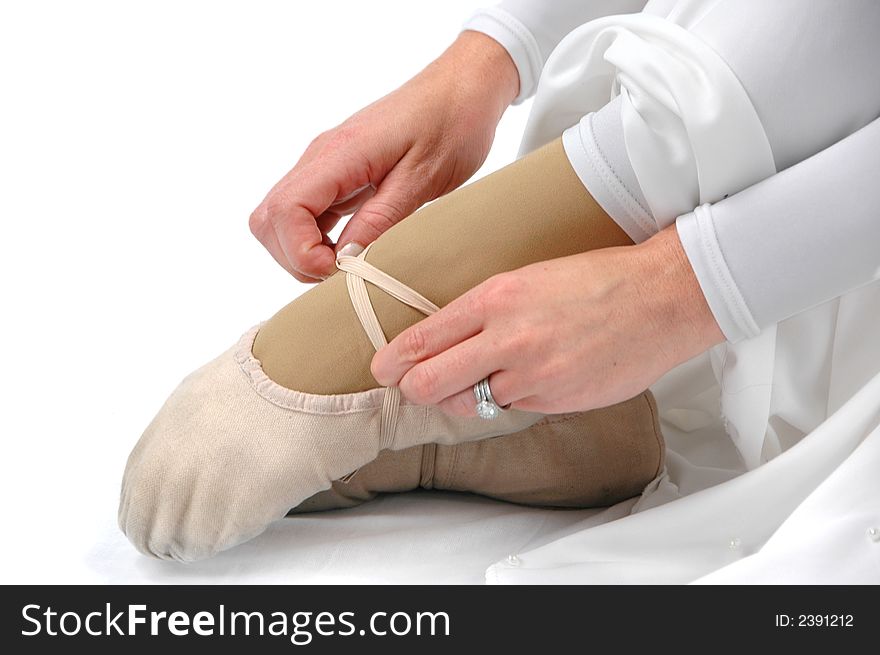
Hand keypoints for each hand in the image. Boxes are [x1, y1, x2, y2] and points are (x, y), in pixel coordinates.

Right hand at [249, 31, 519, 281]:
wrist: (462, 86)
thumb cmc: (451, 126)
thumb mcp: (423, 180)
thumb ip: (380, 219)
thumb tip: (344, 259)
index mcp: (340, 154)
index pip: (284, 210)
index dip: (300, 251)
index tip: (336, 269)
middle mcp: (321, 156)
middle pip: (269, 217)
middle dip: (294, 256)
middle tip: (338, 272)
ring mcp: (325, 163)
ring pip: (279, 216)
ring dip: (301, 249)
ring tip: (344, 264)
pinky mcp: (336, 172)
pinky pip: (304, 210)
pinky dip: (313, 237)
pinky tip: (346, 248)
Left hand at [371, 226, 724, 414]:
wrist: (661, 297)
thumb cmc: (600, 280)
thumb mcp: (529, 278)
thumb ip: (486, 311)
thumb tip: (450, 339)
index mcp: (496, 298)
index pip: (423, 338)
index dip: (394, 360)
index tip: (382, 368)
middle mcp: (507, 339)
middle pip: (430, 383)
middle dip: (414, 388)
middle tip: (412, 386)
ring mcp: (532, 375)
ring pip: (470, 402)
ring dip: (467, 394)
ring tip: (480, 378)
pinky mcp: (555, 400)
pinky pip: (512, 407)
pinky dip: (510, 397)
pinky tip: (529, 377)